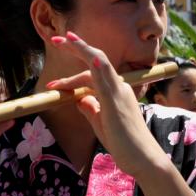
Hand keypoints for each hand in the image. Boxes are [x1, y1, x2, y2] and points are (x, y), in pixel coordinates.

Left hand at [46, 32, 165, 179]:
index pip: (92, 74)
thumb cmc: (123, 143)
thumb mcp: (100, 123)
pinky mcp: (116, 102)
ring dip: (82, 49)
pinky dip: (98, 65)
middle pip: (96, 60)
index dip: (72, 76)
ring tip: (66, 39)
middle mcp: (118, 87)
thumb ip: (90, 109)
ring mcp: (118, 92)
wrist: (142, 158)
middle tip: (57, 38)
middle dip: (76, 48)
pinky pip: (107, 78)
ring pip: (100, 62)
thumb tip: (78, 99)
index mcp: (115, 91)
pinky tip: (91, 55)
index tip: (54, 83)